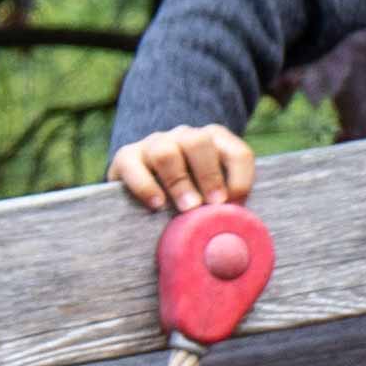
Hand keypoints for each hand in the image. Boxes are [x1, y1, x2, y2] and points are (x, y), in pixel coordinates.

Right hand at [111, 123, 257, 212]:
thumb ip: (226, 208)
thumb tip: (237, 229)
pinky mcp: (126, 157)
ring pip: (166, 151)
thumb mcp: (211, 198)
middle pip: (198, 141)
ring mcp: (153, 144)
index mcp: (214, 142)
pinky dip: (145, 186)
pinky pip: (132, 165)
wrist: (144, 194)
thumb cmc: (190, 200)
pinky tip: (156, 205)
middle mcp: (184, 136)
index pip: (237, 152)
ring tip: (186, 209)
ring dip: (179, 182)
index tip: (234, 205)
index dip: (240, 179)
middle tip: (213, 204)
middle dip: (209, 175)